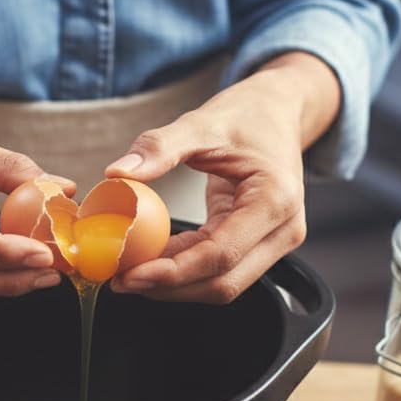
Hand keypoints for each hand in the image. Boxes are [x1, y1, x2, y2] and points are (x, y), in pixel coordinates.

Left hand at [104, 52, 340, 302]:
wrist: (276, 112)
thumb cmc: (247, 115)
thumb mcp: (201, 123)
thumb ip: (160, 147)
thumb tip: (117, 174)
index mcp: (276, 199)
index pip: (221, 254)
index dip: (174, 272)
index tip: (131, 274)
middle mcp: (283, 229)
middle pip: (223, 281)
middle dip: (170, 287)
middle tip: (121, 280)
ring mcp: (273, 241)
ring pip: (221, 283)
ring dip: (174, 285)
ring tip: (129, 273)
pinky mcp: (256, 243)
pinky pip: (217, 267)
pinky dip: (183, 269)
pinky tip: (149, 261)